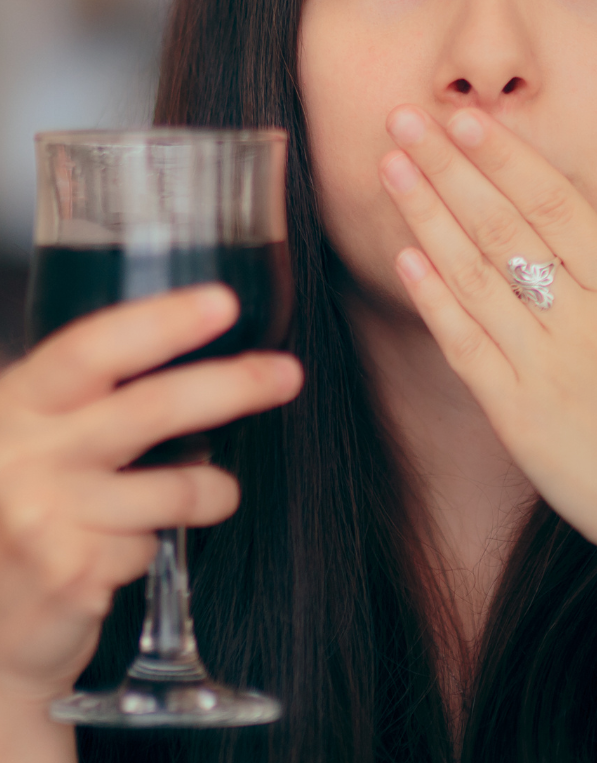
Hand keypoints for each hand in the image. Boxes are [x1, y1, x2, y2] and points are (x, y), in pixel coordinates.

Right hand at [0, 286, 301, 706]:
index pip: (89, 350)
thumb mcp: (29, 437)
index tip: (223, 304)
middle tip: (286, 374)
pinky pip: (150, 547)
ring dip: (211, 490)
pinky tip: (117, 550)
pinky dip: (149, 546)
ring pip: (175, 488)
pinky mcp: (72, 575)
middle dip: (233, 386)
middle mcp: (24, 457)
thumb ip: (80, 398)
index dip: (161, 323)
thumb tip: (183, 344)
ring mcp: (46, 519)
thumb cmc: (16, 508)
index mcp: (17, 404)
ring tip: (213, 492)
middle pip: (151, 408)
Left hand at [379, 105, 596, 585]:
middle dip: (448, 169)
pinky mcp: (520, 420)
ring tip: (390, 171)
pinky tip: (404, 263)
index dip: (507, 158)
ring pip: (474, 279)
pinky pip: (467, 351)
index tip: (465, 118)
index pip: (558, 206)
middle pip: (503, 228)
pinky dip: (434, 304)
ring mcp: (546, 370)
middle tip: (401, 119)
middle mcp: (583, 323)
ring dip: (428, 221)